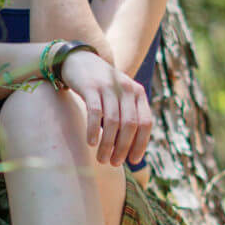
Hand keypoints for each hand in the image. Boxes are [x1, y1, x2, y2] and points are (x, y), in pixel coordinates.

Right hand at [60, 50, 151, 166]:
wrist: (79, 60)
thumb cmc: (101, 87)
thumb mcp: (120, 97)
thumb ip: (127, 116)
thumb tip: (129, 151)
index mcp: (138, 93)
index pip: (145, 123)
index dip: (141, 144)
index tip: (133, 161)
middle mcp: (126, 89)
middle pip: (130, 125)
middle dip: (123, 148)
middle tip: (114, 163)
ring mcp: (109, 87)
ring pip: (113, 121)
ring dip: (108, 144)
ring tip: (102, 159)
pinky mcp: (91, 87)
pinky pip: (95, 112)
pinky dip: (93, 130)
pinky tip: (90, 143)